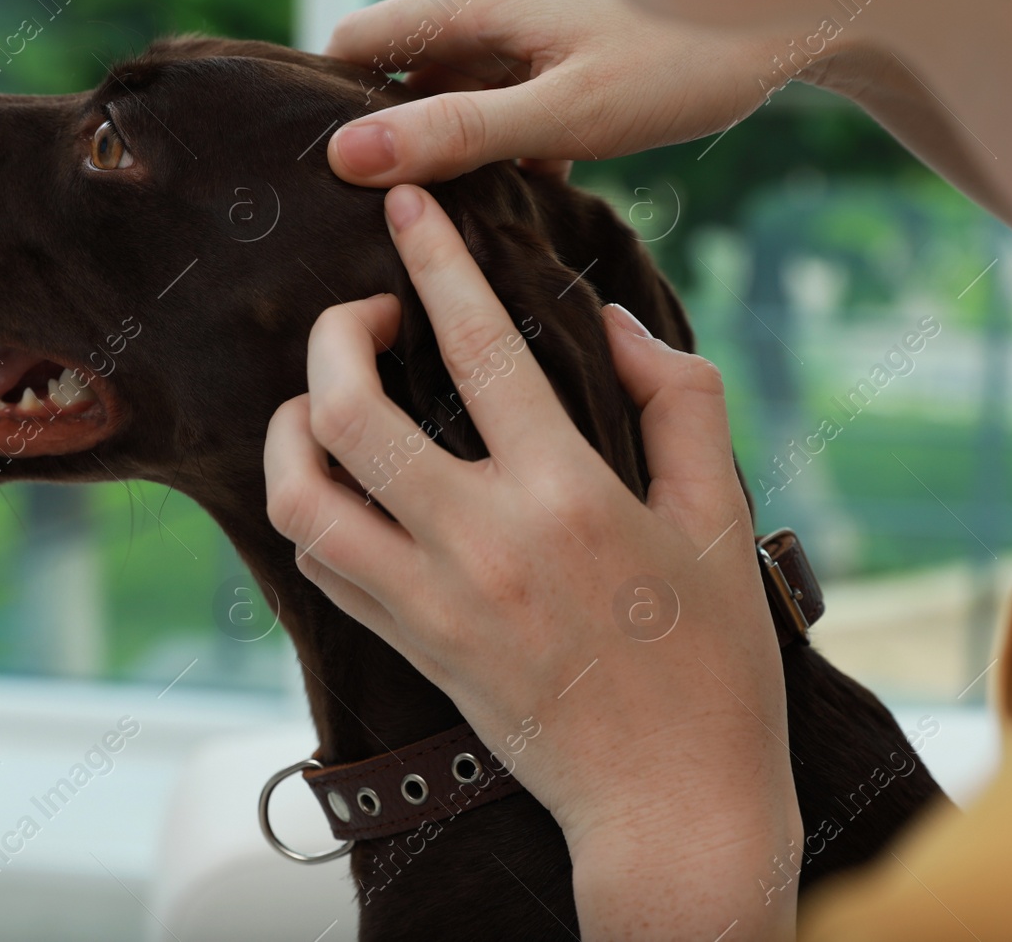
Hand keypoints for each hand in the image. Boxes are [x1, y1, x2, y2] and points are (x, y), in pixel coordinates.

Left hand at [264, 185, 801, 938]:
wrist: (672, 805)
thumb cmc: (712, 662)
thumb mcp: (721, 517)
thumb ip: (678, 400)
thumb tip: (616, 322)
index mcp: (566, 496)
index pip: (479, 350)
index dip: (435, 262)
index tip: (408, 205)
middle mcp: (481, 543)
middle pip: (347, 413)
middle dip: (331, 336)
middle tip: (363, 313)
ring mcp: (431, 603)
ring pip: (303, 496)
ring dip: (290, 429)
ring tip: (323, 399)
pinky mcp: (411, 648)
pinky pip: (322, 564)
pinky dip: (310, 505)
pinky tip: (338, 480)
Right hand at [323, 0, 786, 184]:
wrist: (797, 3)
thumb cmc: (686, 59)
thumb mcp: (564, 116)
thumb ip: (456, 134)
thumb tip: (347, 156)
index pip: (355, 42)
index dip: (336, 108)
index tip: (339, 179)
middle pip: (412, 59)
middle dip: (415, 128)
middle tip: (429, 210)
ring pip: (469, 65)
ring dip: (476, 126)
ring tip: (502, 195)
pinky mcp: (571, 5)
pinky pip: (515, 62)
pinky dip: (519, 111)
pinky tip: (551, 164)